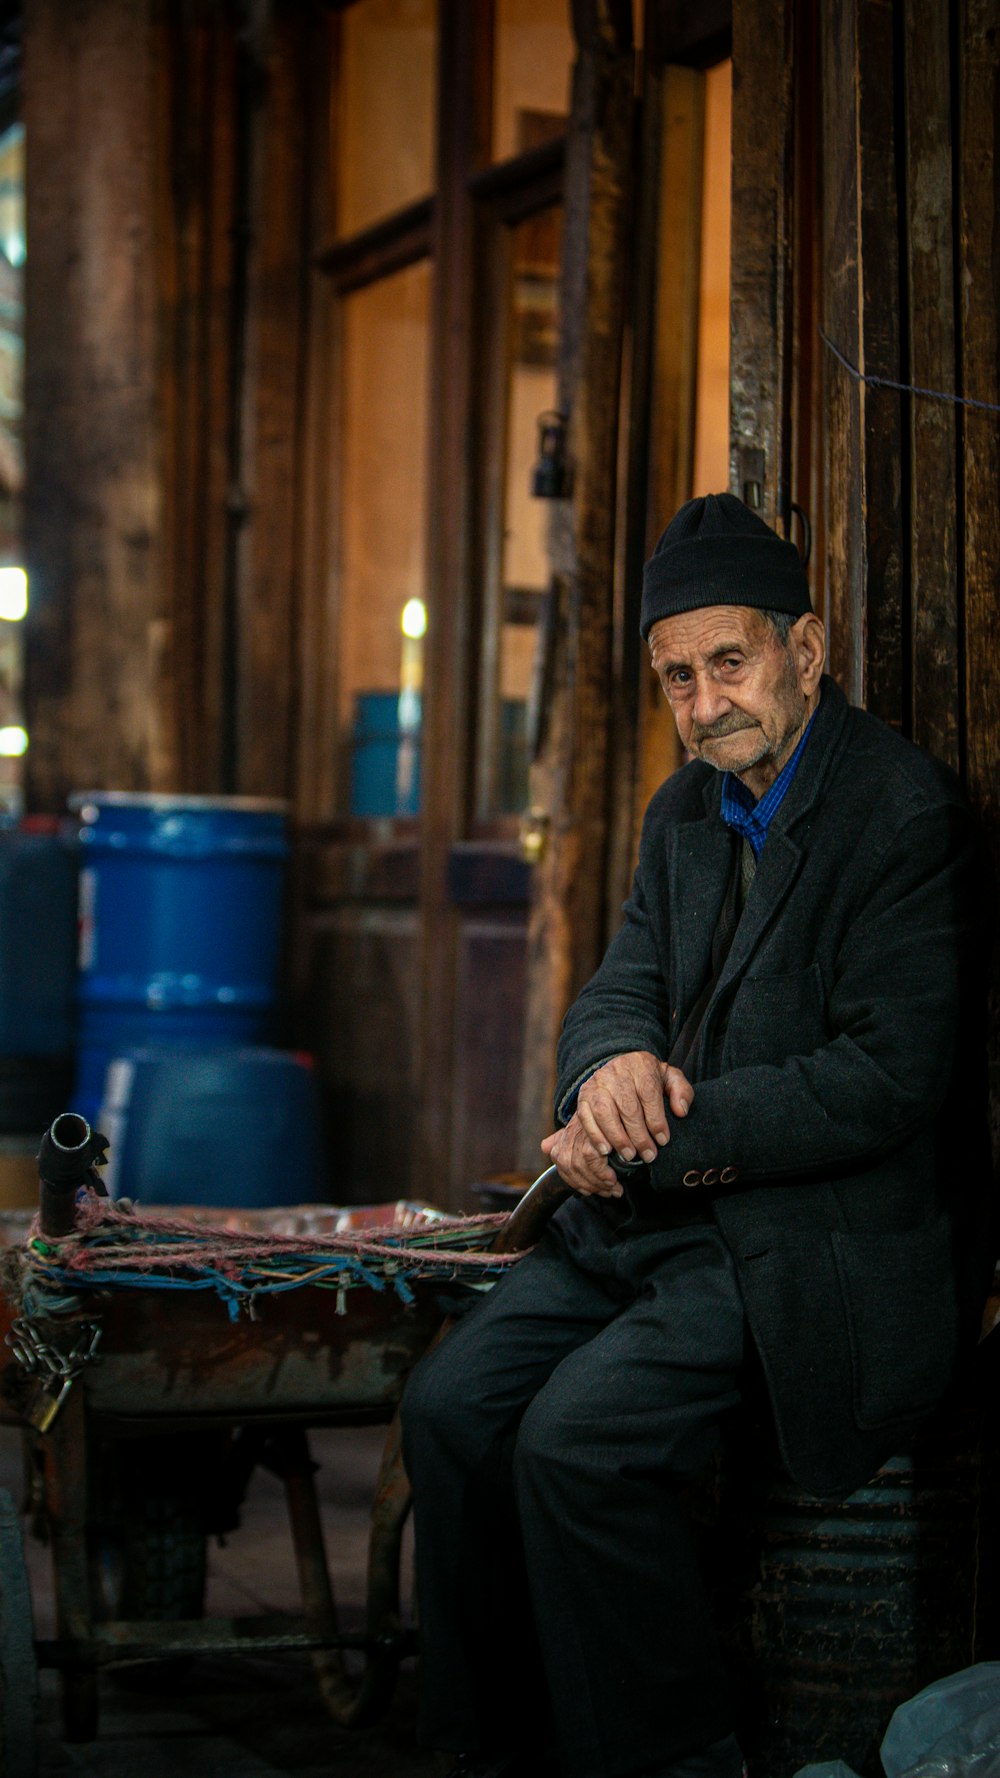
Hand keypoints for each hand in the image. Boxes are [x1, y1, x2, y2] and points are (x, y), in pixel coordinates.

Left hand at [540, 1113, 622, 1196]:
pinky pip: (592, 1162)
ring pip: (581, 1168)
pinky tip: (614, 1178)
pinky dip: (603, 1174)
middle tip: (609, 1191)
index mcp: (561, 1140)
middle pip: (571, 1170)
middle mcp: (566, 1137)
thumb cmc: (598, 1117)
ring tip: (614, 1187)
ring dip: (600, 1182)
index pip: (564, 1170)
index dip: (578, 1184)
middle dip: (591, 1185)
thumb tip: (545, 1146)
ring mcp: (576, 1135)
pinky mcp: (589, 1138)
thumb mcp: (578, 1126)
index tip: (593, 1191)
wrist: (610, 1097)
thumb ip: (562, 1138)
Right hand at [576, 1051, 692, 1163]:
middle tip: (648, 1155)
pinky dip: (595, 1135)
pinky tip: (606, 1150)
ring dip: (617, 1138)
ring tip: (629, 1156)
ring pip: (605, 1112)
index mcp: (641, 1065)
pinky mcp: (583, 1095)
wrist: (621, 1067)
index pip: (649, 1093)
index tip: (663, 1140)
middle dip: (639, 1136)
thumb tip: (681, 1111)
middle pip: (627, 1106)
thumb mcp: (670, 1079)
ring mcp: (597, 1083)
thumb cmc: (649, 1078)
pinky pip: (586, 1117)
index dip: (656, 1120)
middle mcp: (616, 1071)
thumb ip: (681, 1091)